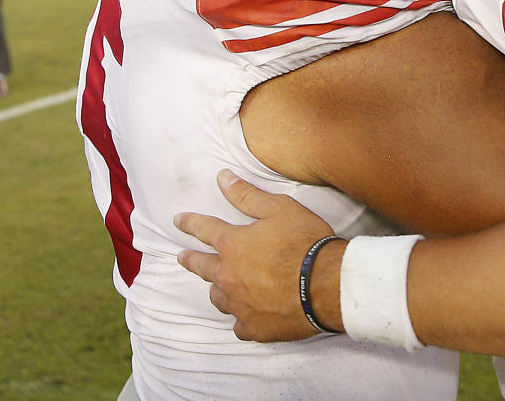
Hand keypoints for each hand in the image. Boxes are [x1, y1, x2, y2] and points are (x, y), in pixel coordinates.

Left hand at [175, 169, 334, 342]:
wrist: (327, 284)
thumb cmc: (305, 242)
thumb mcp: (279, 208)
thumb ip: (247, 195)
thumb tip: (222, 178)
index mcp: (233, 245)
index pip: (204, 229)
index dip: (190, 223)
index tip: (178, 221)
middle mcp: (228, 276)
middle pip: (202, 267)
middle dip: (191, 259)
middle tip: (182, 257)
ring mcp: (239, 304)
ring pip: (218, 297)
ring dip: (217, 289)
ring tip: (217, 286)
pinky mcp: (254, 327)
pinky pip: (239, 324)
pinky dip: (241, 317)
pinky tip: (245, 315)